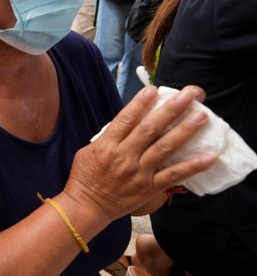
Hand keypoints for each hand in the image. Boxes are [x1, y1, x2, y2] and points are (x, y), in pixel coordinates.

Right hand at [64, 85, 215, 220]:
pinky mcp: (149, 188)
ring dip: (184, 131)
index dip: (141, 103)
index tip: (154, 89)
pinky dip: (192, 166)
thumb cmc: (85, 176)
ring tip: (201, 117)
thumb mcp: (89, 150)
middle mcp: (124, 156)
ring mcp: (138, 172)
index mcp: (107, 145)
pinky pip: (173, 175)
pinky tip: (208, 157)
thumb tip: (128, 121)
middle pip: (150, 129)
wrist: (86, 205)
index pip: (126, 119)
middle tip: (188, 95)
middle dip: (170, 109)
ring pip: (164, 148)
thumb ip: (108, 136)